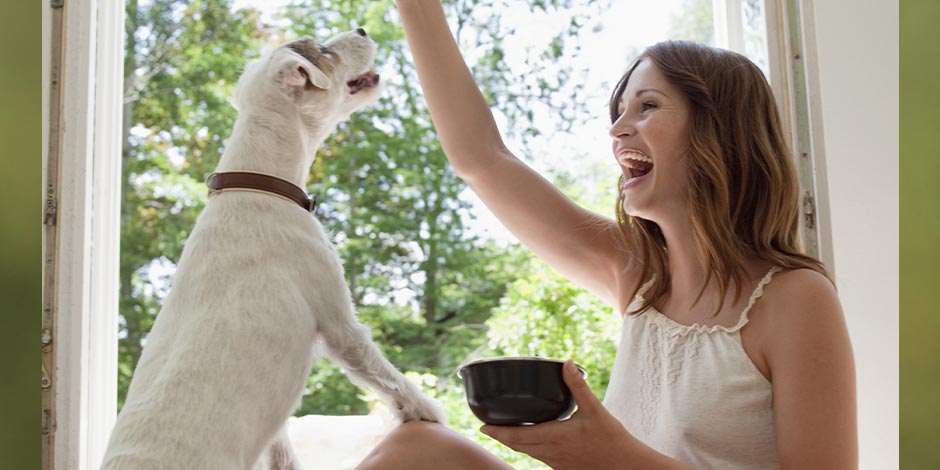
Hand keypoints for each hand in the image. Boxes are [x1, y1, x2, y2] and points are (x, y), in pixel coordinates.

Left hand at [480, 360, 636, 469]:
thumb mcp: (595, 410)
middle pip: (516, 446)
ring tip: (503, 432)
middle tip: (486, 428)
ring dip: (513, 443)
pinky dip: (528, 448)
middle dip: (500, 437)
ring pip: (527, 453)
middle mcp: (551, 452)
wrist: (626, 465)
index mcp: (555, 437)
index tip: (482, 427)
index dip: (497, 432)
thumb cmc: (611, 439)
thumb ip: (578, 386)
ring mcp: (556, 462)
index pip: (517, 436)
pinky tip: (531, 440)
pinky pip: (539, 457)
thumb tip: (566, 364)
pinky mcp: (562, 467)